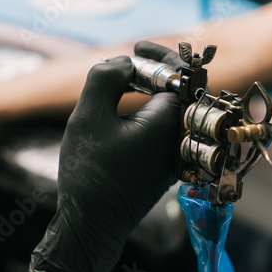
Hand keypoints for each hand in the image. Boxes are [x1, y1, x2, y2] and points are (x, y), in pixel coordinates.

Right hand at [29, 42, 181, 271]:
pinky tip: (132, 105)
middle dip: (159, 69)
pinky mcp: (167, 165)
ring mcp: (177, 154)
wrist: (94, 224)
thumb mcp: (89, 116)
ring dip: (156, 89)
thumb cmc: (90, 171)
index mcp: (170, 122)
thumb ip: (106, 78)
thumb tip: (124, 63)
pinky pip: (168, 127)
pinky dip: (153, 109)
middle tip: (134, 58)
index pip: (177, 75)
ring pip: (175, 109)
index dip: (159, 56)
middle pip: (182, 90)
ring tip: (130, 77)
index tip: (137, 48)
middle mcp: (182, 138)